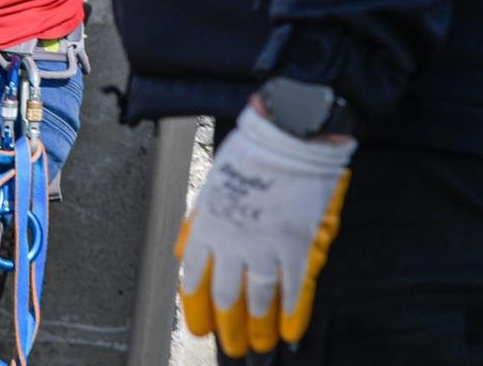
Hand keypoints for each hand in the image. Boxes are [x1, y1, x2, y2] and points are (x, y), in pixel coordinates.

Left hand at [177, 104, 355, 357]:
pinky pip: (294, 289)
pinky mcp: (296, 245)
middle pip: (225, 296)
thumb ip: (200, 224)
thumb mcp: (210, 187)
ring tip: (260, 345)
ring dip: (259, 327)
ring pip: (258, 299)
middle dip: (227, 326)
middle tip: (231, 346)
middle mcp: (230, 241)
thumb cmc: (247, 156)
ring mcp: (264, 245)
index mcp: (205, 226)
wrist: (284, 137)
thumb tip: (185, 253)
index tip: (200, 326)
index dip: (196, 307)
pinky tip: (291, 331)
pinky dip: (292, 314)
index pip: (192, 278)